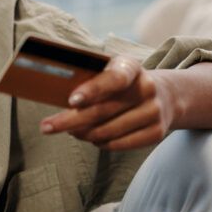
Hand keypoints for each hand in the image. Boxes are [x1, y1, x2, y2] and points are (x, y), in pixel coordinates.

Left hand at [39, 56, 174, 150]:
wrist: (164, 96)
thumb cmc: (122, 84)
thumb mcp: (111, 71)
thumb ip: (90, 79)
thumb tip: (55, 94)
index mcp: (131, 67)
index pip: (113, 78)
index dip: (92, 90)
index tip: (71, 101)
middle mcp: (146, 88)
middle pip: (103, 110)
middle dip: (70, 120)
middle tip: (46, 127)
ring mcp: (154, 111)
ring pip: (108, 131)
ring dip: (84, 134)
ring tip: (71, 131)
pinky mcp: (157, 132)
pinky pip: (120, 144)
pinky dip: (101, 143)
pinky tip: (92, 138)